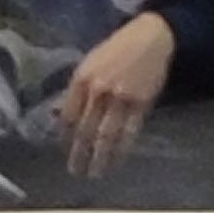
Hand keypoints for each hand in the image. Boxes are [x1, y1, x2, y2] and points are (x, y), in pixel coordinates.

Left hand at [58, 12, 175, 181]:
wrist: (149, 39)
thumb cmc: (117, 49)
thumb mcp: (90, 64)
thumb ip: (79, 88)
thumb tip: (65, 113)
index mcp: (82, 79)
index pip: (70, 115)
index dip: (66, 136)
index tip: (64, 149)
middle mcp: (98, 90)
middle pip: (86, 128)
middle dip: (80, 152)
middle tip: (76, 171)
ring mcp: (121, 98)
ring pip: (107, 134)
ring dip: (100, 156)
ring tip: (96, 173)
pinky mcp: (141, 103)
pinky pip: (130, 131)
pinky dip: (123, 147)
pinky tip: (118, 159)